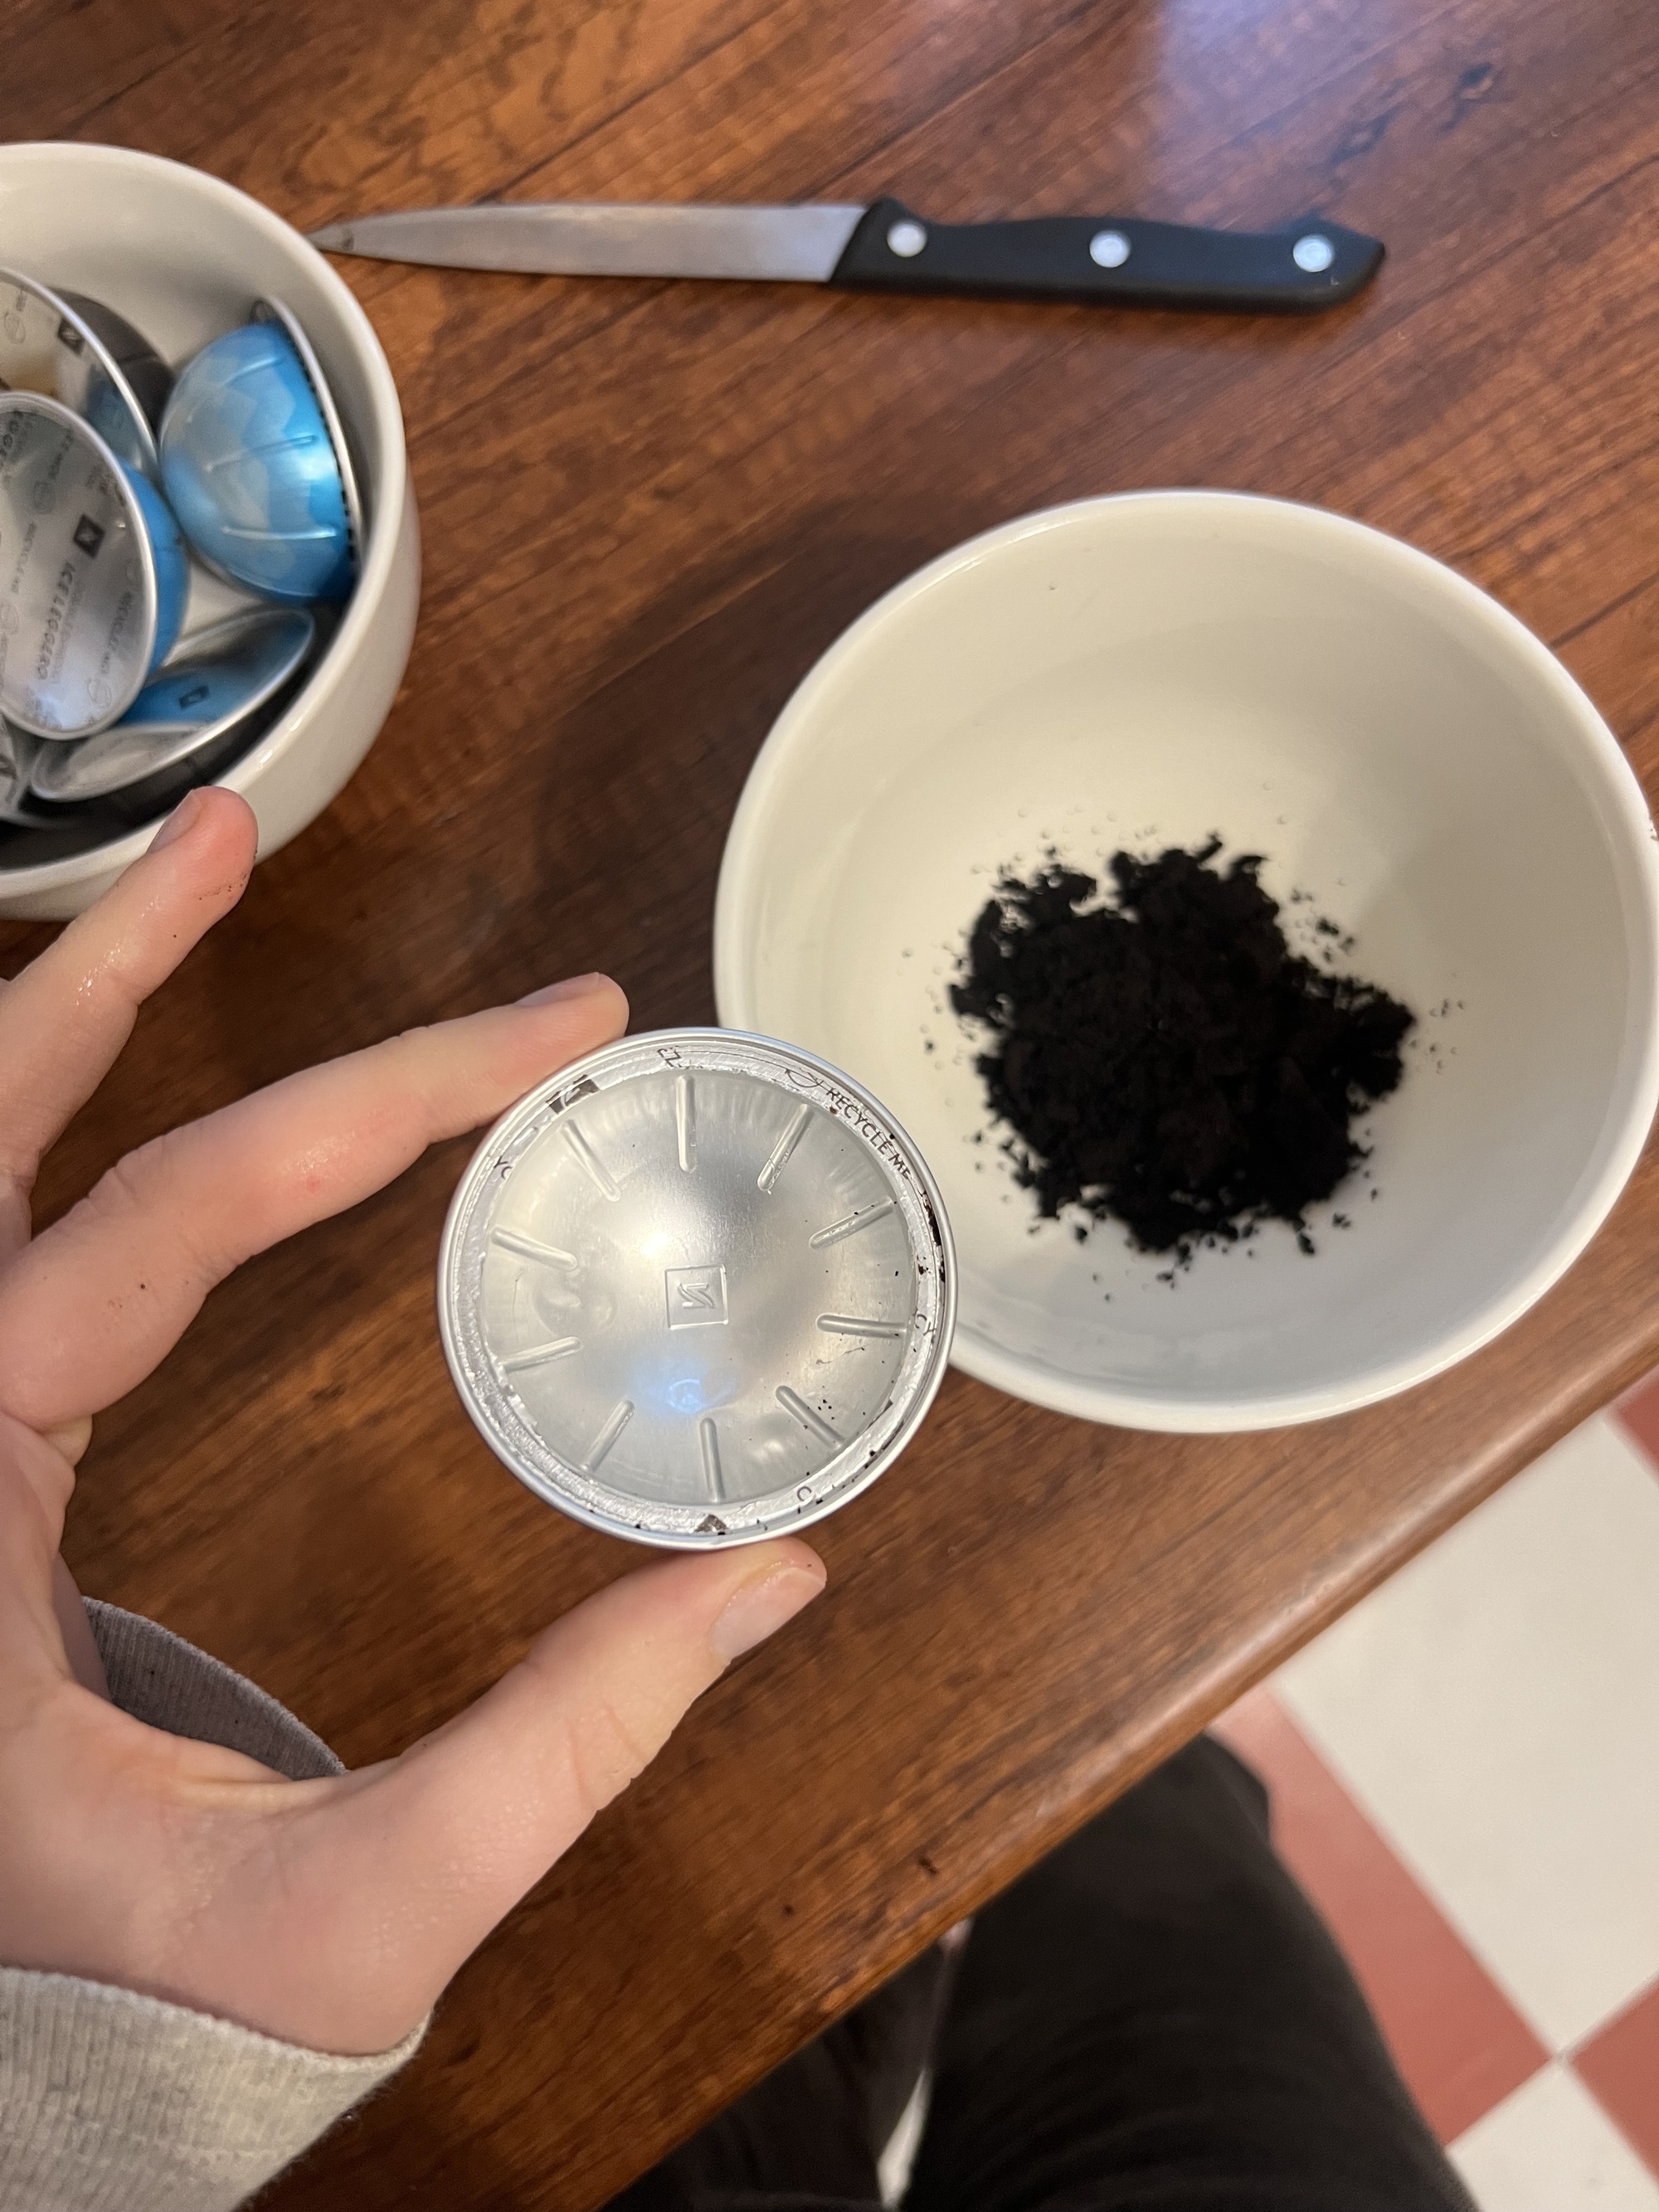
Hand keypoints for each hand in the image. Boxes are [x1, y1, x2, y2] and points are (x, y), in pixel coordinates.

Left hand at [0, 788, 824, 2054]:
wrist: (9, 2052)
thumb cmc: (129, 2001)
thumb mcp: (352, 1908)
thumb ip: (562, 1755)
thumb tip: (765, 1585)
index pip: (158, 1228)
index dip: (359, 1104)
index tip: (537, 1042)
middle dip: (117, 967)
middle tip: (236, 837)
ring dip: (69, 1013)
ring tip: (192, 881)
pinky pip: (15, 1245)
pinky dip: (74, 1128)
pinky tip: (147, 1079)